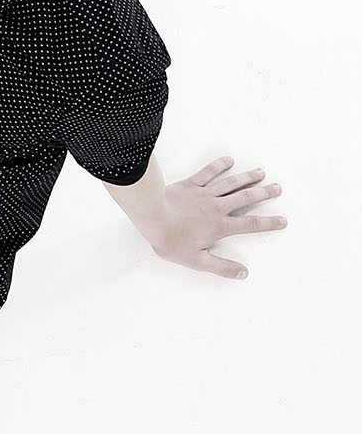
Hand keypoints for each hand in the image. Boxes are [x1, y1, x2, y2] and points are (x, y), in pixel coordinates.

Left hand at [141, 156, 286, 279]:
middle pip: (245, 198)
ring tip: (261, 172)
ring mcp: (203, 194)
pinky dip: (218, 165)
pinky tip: (228, 160)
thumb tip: (242, 273)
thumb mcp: (197, 261)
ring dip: (247, 177)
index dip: (268, 223)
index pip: (250, 224)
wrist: (152, 217)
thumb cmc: (171, 240)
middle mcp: (216, 207)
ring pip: (230, 183)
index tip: (282, 220)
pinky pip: (207, 173)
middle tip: (277, 188)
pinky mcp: (189, 184)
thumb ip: (221, 267)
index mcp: (219, 226)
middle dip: (263, 193)